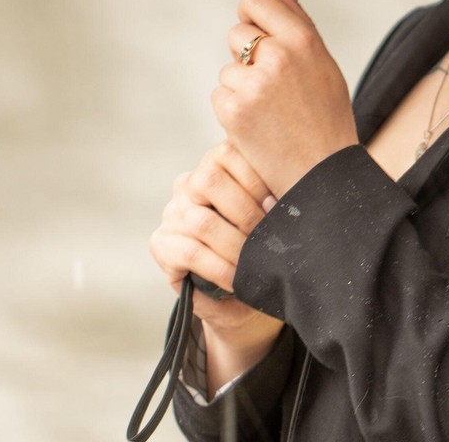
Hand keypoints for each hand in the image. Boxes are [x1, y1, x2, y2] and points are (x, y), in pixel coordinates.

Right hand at [148, 141, 284, 343]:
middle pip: (209, 180)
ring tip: (256, 264)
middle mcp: (188, 184)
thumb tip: (287, 198)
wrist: (236, 295)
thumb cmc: (257, 247)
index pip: (228, 153)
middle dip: (246, 213)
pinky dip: (219, 269)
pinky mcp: (161, 243)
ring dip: (235, 247)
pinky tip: (236, 281)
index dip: (257, 179)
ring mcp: (172, 213)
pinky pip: (191, 253)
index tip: (279, 204)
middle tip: (269, 238)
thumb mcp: (267, 217)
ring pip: (202, 222)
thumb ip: (272, 197)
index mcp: (215, 166)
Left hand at [213, 0, 358, 197]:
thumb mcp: (323, 64)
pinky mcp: (232, 111)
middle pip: (237, 33)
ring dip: (241, 85)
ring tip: (270, 110)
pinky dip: (233, 108)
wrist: (322, 175)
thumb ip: (299, 21)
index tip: (256, 22)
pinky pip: (221, 93)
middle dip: (246, 53)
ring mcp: (251, 85)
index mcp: (302, 41)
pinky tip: (258, 124)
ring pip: (228, 68)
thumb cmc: (326, 116)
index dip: (253, 11)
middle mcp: (276, 57)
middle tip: (270, 81)